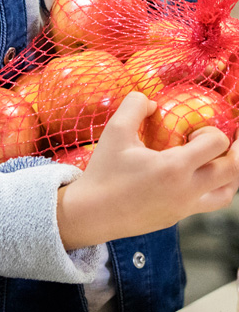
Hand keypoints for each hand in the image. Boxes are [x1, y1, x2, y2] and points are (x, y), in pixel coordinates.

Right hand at [56, 92, 238, 249]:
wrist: (93, 212)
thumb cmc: (104, 172)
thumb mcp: (114, 132)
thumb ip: (133, 107)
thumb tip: (151, 101)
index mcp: (174, 167)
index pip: (217, 144)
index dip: (214, 132)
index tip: (194, 131)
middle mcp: (188, 189)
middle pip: (233, 171)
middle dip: (233, 151)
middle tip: (224, 140)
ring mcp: (186, 206)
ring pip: (228, 193)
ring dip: (231, 174)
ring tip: (221, 160)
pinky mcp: (179, 217)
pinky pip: (209, 203)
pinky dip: (213, 188)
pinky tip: (197, 178)